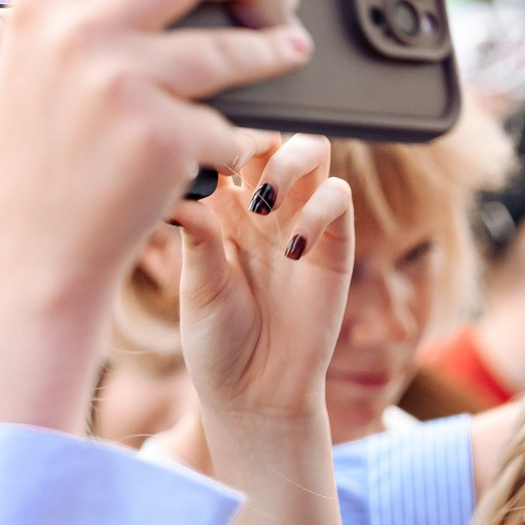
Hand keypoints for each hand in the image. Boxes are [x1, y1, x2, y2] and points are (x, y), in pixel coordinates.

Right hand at [0, 0, 311, 312]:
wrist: (35, 253)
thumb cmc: (38, 170)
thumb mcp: (32, 76)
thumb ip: (72, 26)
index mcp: (39, 9)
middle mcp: (80, 36)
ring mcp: (126, 84)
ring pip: (232, 49)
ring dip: (273, 48)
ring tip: (293, 49)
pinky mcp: (167, 136)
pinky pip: (231, 125)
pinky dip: (236, 141)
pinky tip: (227, 155)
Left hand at [173, 133, 354, 440]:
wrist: (256, 393)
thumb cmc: (216, 342)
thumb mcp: (194, 282)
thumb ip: (198, 230)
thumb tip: (185, 177)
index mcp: (218, 207)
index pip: (224, 142)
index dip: (217, 131)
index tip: (198, 149)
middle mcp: (262, 208)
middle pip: (273, 132)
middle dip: (257, 134)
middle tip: (235, 160)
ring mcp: (302, 224)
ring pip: (313, 151)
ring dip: (289, 160)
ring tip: (263, 201)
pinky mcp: (337, 249)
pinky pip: (338, 200)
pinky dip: (319, 210)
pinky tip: (293, 248)